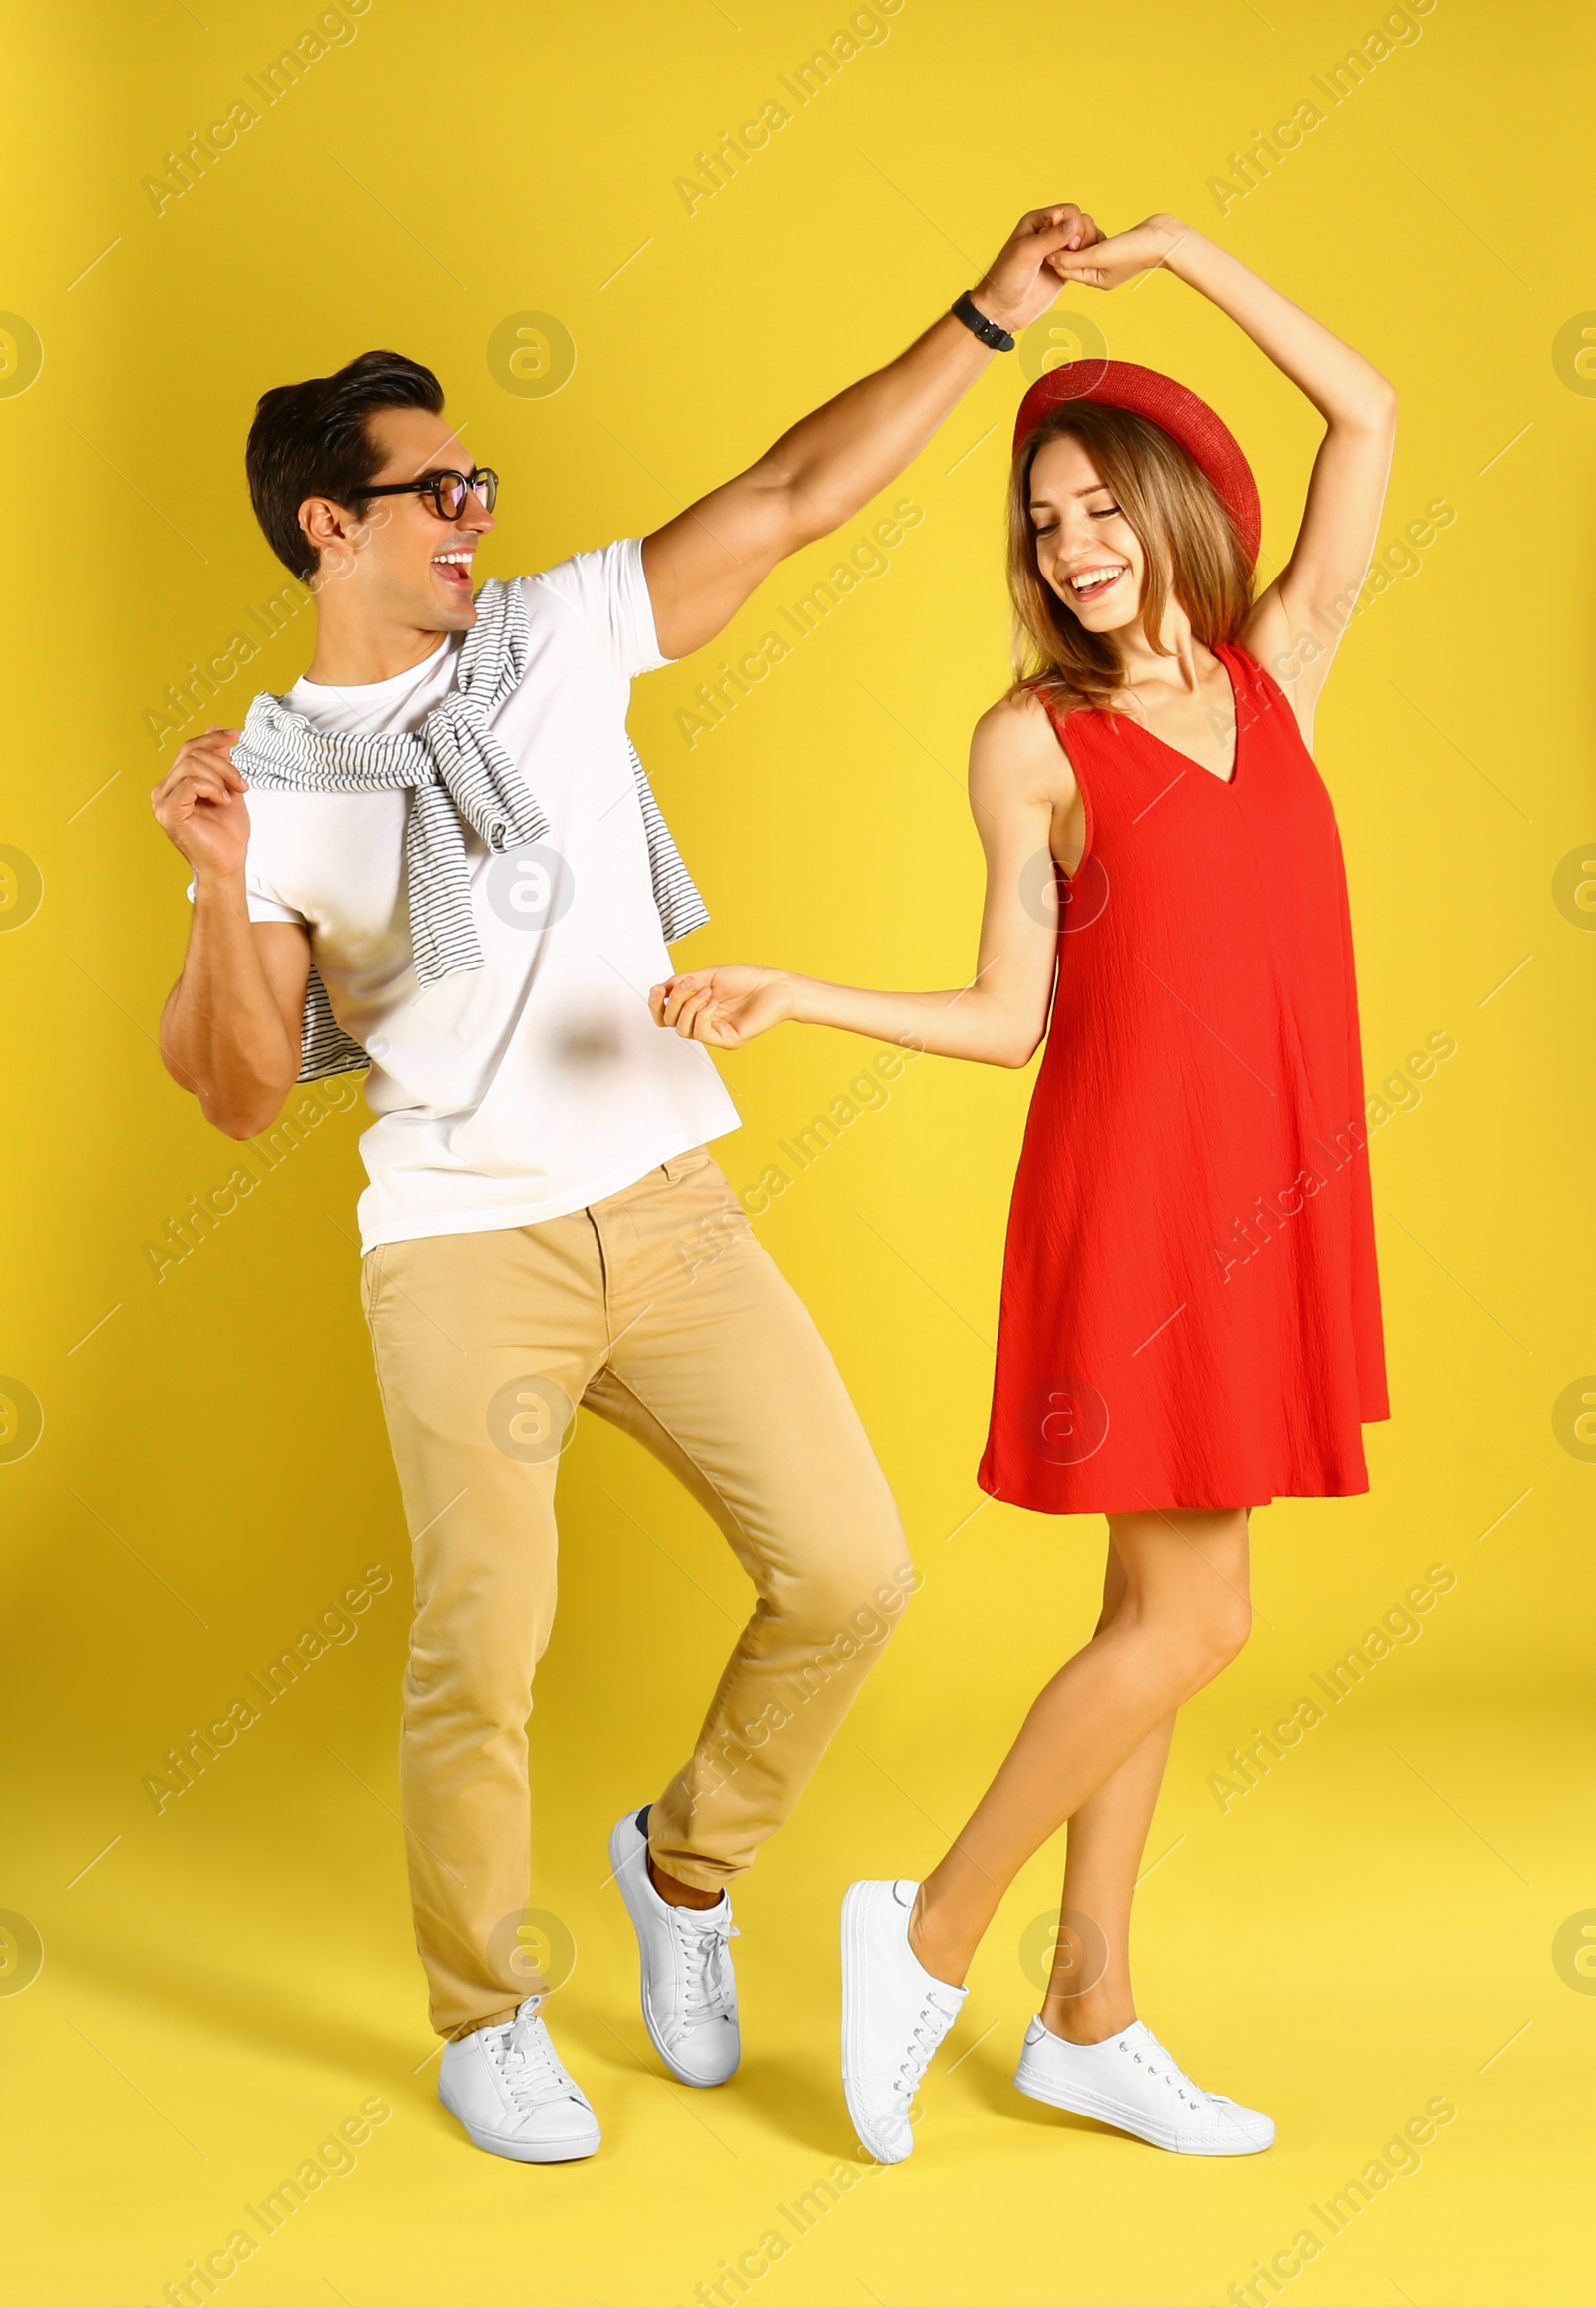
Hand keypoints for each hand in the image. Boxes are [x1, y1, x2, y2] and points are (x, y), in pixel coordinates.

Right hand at [151, 727, 250, 878]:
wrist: (228, 864)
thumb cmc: (227, 834)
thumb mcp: (228, 788)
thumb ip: (220, 761)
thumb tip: (217, 730)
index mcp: (174, 783)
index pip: (189, 748)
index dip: (213, 737)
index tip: (236, 733)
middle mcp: (163, 790)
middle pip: (192, 753)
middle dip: (224, 764)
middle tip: (242, 785)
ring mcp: (162, 801)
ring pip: (192, 765)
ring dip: (220, 778)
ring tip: (229, 797)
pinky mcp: (168, 812)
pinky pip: (191, 783)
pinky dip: (212, 789)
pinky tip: (221, 803)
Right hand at [649, 966, 792, 1049]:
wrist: (776, 986)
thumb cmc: (749, 980)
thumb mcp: (709, 976)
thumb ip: (683, 983)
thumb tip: (661, 989)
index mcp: (698, 1008)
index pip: (666, 1015)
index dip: (656, 1004)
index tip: (658, 990)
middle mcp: (705, 1022)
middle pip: (669, 1022)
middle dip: (674, 1001)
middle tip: (688, 984)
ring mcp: (715, 1033)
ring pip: (682, 1029)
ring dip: (690, 1005)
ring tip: (707, 991)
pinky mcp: (727, 1040)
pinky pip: (700, 1033)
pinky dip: (702, 1015)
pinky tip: (713, 1003)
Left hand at [973, 205, 1105, 334]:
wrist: (1002, 310)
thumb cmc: (1005, 279)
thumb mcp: (1026, 254)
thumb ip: (1051, 238)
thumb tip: (1076, 223)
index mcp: (1038, 222)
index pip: (1069, 212)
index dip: (1074, 225)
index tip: (1069, 243)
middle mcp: (1049, 234)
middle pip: (1080, 224)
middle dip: (1081, 238)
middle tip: (1072, 253)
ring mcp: (1058, 252)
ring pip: (1084, 242)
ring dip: (1085, 251)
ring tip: (1073, 265)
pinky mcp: (1064, 270)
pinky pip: (1082, 261)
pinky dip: (1085, 264)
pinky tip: (1077, 272)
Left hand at [1047, 212, 1186, 292]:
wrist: (1166, 239)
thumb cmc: (1135, 251)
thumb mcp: (1099, 256)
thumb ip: (1075, 258)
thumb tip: (1052, 258)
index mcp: (1096, 280)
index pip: (1067, 268)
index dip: (1055, 252)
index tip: (1045, 235)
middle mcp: (1101, 273)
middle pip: (1074, 259)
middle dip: (1064, 244)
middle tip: (1053, 224)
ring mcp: (1109, 261)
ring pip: (1084, 249)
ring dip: (1077, 237)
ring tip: (1066, 222)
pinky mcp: (1116, 247)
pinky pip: (1096, 241)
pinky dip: (1089, 233)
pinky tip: (1084, 223)